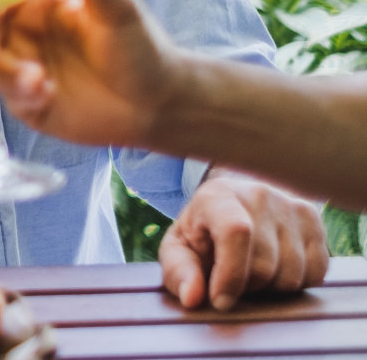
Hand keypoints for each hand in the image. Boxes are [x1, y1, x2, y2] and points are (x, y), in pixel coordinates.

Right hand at [0, 0, 184, 149]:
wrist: (161, 103)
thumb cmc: (141, 47)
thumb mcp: (116, 7)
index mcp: (36, 4)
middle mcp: (22, 34)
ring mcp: (21, 68)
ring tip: (16, 70)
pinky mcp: (27, 102)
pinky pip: (8, 96)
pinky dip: (21, 92)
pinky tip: (47, 90)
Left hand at [159, 171, 327, 309]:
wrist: (233, 202)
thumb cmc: (202, 232)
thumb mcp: (179, 248)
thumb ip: (178, 272)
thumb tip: (192, 298)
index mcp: (218, 196)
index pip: (236, 233)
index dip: (230, 275)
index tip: (220, 301)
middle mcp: (258, 194)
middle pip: (265, 266)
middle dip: (246, 286)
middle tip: (231, 277)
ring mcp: (290, 205)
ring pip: (293, 275)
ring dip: (271, 287)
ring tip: (252, 269)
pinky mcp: (314, 219)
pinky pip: (317, 274)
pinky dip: (297, 282)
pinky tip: (276, 267)